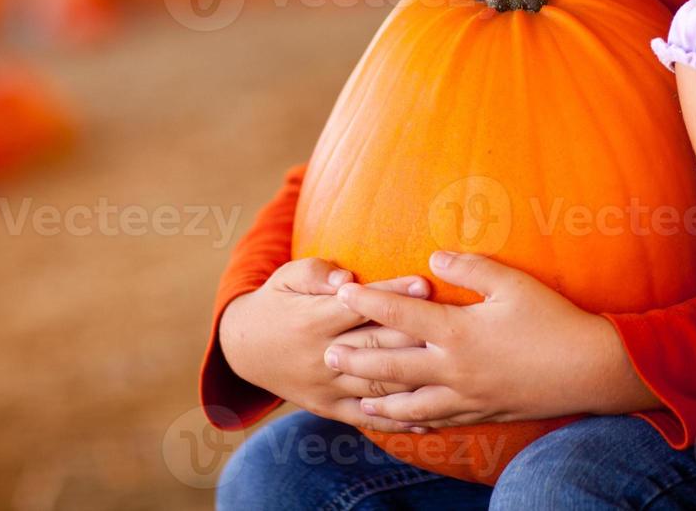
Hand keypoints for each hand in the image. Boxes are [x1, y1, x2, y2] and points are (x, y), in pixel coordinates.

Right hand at [219, 257, 431, 432]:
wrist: (245, 348)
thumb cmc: (278, 300)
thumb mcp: (287, 277)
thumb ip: (316, 273)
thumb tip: (345, 280)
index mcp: (315, 320)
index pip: (361, 307)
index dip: (392, 296)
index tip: (424, 285)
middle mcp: (322, 356)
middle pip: (376, 347)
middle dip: (414, 336)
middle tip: (450, 328)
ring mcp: (326, 386)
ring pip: (376, 385)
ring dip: (414, 380)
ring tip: (450, 374)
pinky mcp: (328, 408)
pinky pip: (365, 418)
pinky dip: (397, 422)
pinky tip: (430, 420)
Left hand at [326, 251, 650, 428]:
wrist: (589, 370)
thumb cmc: (553, 319)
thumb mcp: (513, 282)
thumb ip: (470, 266)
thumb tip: (433, 256)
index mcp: (458, 332)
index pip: (401, 314)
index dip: (368, 301)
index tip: (342, 291)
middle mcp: (454, 369)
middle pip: (392, 366)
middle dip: (357, 358)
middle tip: (327, 354)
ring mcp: (466, 396)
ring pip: (409, 403)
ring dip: (377, 398)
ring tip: (354, 394)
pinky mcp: (481, 413)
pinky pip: (437, 421)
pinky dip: (412, 421)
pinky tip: (402, 420)